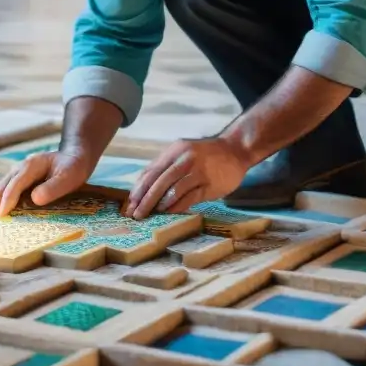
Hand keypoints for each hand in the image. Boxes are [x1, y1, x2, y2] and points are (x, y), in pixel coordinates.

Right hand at [0, 150, 94, 216]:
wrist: (74, 157)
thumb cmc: (73, 167)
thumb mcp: (69, 177)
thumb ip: (53, 188)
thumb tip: (34, 199)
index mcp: (32, 165)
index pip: (15, 184)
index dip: (8, 199)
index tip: (2, 214)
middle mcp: (21, 167)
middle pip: (4, 184)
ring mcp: (20, 172)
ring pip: (3, 185)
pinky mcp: (21, 178)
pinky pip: (8, 187)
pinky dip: (2, 197)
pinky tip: (1, 209)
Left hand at [125, 136, 250, 219]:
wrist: (235, 150)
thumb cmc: (205, 154)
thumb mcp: (183, 152)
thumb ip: (166, 167)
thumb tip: (144, 187)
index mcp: (175, 151)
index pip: (151, 171)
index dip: (139, 188)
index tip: (130, 203)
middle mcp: (184, 159)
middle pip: (159, 182)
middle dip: (144, 200)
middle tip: (136, 214)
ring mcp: (198, 172)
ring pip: (172, 190)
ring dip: (159, 205)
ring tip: (149, 215)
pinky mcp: (209, 185)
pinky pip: (189, 198)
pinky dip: (176, 207)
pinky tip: (168, 213)